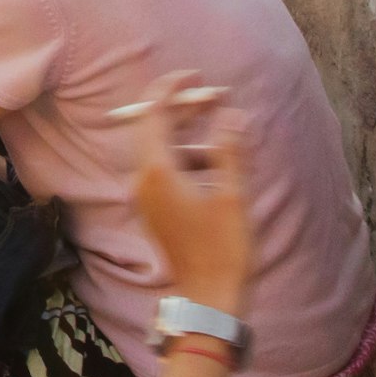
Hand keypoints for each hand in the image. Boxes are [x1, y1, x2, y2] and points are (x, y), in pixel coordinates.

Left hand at [126, 77, 250, 317]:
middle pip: (157, 129)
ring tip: (225, 129)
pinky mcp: (159, 210)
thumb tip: (230, 113)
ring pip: (165, 150)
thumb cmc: (222, 250)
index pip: (152, 114)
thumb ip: (229, 151)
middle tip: (216, 96)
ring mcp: (149, 197)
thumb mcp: (232, 196)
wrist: (209, 300)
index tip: (194, 77)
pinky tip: (219, 162)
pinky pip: (168, 170)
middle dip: (185, 109)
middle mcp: (143, 181)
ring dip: (191, 134)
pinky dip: (190, 157)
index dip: (170, 90)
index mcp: (155, 172)